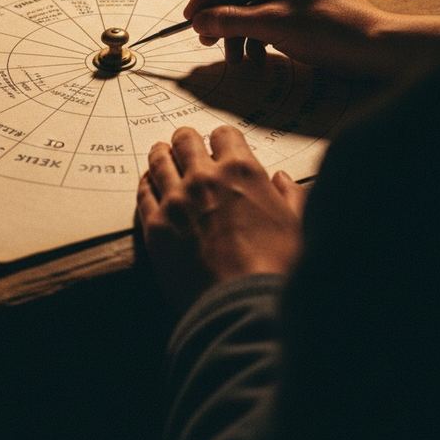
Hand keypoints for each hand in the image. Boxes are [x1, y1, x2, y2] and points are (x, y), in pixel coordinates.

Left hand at [136, 125, 305, 314]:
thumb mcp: (296, 225)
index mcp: (241, 171)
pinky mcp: (156, 225)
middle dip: (187, 140)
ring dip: (161, 154)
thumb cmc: (276, 267)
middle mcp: (204, 178)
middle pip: (185, 141)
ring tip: (161, 153)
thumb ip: (290, 196)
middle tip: (185, 144)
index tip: (220, 146)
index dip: (223, 140)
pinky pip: (143, 193)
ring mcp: (176, 200)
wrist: (242, 305)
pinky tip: (148, 183)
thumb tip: (283, 180)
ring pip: (159, 161)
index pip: (224, 135)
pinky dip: (146, 183)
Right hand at [184, 0, 439, 78]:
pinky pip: (268, 17)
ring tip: (234, 59)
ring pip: (252, 6)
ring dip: (239, 33)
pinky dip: (258, 37)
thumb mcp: (272, 25)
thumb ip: (231, 20)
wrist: (373, 48)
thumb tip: (199, 21)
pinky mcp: (302, 6)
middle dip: (222, 18)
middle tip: (206, 41)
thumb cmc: (328, 29)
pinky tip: (255, 58)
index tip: (190, 18)